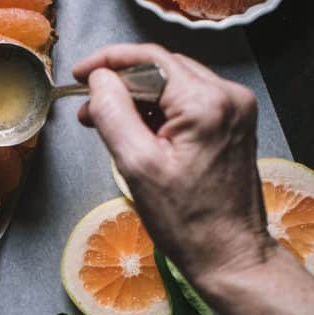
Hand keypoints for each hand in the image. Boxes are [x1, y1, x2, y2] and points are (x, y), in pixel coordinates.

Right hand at [73, 42, 276, 290]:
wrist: (231, 255)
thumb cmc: (187, 222)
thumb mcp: (137, 167)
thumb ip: (114, 114)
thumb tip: (98, 79)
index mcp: (206, 103)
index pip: (150, 59)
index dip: (108, 62)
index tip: (78, 75)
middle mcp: (228, 96)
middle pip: (163, 68)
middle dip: (121, 83)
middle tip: (87, 108)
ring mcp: (235, 109)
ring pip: (175, 84)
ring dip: (138, 98)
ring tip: (106, 123)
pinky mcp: (234, 125)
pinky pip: (189, 103)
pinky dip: (160, 111)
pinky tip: (137, 132)